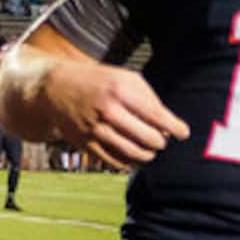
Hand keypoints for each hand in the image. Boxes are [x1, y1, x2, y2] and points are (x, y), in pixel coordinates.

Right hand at [38, 57, 188, 166]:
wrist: (56, 88)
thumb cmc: (98, 82)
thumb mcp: (125, 77)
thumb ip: (148, 97)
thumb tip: (168, 123)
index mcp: (120, 90)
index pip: (157, 115)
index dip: (175, 128)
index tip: (183, 133)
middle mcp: (108, 111)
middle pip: (148, 138)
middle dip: (161, 142)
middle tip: (162, 140)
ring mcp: (96, 129)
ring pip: (133, 153)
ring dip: (148, 154)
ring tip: (151, 149)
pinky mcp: (86, 144)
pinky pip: (115, 162)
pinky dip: (129, 162)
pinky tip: (134, 156)